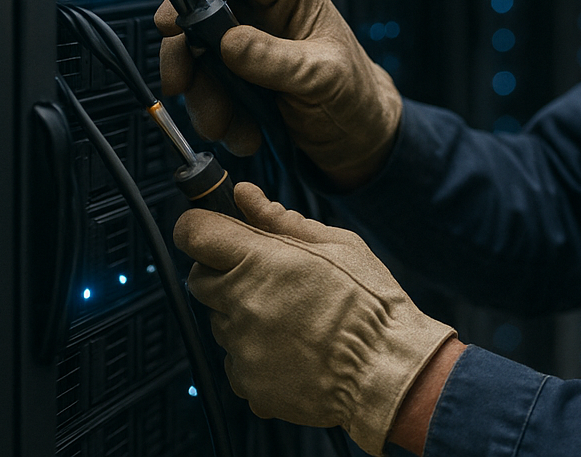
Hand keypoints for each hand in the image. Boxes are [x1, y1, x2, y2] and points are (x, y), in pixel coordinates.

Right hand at [155, 0, 400, 186]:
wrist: (360, 137)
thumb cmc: (355, 95)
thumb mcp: (322, 77)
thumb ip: (277, 60)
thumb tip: (228, 43)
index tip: (174, 16)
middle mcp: (265, 14)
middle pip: (203, 16)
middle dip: (187, 54)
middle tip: (180, 85)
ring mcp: (250, 47)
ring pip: (200, 59)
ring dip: (204, 97)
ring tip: (227, 128)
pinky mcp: (240, 79)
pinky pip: (210, 91)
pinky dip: (219, 117)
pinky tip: (244, 135)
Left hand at [175, 182, 457, 455]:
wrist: (386, 371)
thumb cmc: (371, 305)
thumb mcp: (338, 246)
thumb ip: (282, 220)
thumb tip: (247, 197)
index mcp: (260, 262)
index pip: (194, 233)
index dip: (201, 227)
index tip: (214, 230)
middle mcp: (241, 304)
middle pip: (200, 278)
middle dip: (225, 272)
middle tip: (268, 276)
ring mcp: (240, 347)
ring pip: (221, 320)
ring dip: (244, 313)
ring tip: (293, 317)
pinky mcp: (246, 382)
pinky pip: (236, 359)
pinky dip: (256, 351)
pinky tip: (293, 347)